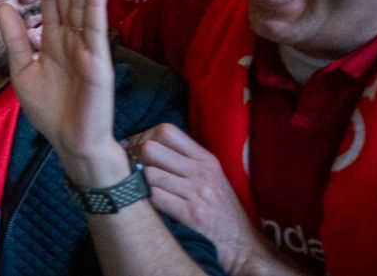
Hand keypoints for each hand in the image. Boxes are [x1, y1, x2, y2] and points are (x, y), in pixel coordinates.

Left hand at [0, 0, 122, 185]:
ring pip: (83, 4)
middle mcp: (72, 38)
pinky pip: (96, 28)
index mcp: (53, 39)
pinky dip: (96, 4)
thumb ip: (15, 38)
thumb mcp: (22, 70)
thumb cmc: (51, 112)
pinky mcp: (98, 61)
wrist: (70, 144)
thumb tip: (4, 6)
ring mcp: (87, 47)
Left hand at [135, 122, 278, 273]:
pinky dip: (146, 200)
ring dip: (140, 182)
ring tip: (142, 189)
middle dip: (136, 158)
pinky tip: (149, 205)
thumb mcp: (211, 176)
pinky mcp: (191, 215)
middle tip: (134, 170)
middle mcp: (202, 172)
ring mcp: (197, 193)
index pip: (166, 131)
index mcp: (206, 159)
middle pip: (151, 148)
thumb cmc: (220, 210)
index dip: (145, 137)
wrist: (242, 244)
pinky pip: (154, 197)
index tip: (137, 150)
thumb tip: (144, 144)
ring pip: (148, 174)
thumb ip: (184, 159)